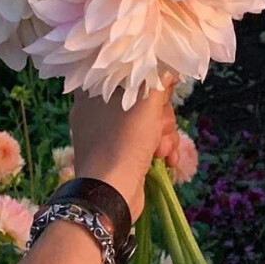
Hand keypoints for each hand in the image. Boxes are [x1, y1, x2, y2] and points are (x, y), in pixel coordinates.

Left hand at [70, 84, 180, 221]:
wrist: (110, 194)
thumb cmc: (124, 140)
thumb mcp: (147, 101)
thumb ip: (160, 78)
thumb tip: (170, 68)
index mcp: (94, 90)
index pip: (128, 72)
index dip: (151, 81)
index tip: (163, 90)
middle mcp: (96, 110)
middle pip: (144, 98)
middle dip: (161, 116)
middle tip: (159, 128)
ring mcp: (106, 135)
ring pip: (148, 121)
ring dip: (163, 135)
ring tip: (162, 150)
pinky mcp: (116, 154)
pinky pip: (144, 141)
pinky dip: (158, 149)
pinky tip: (166, 160)